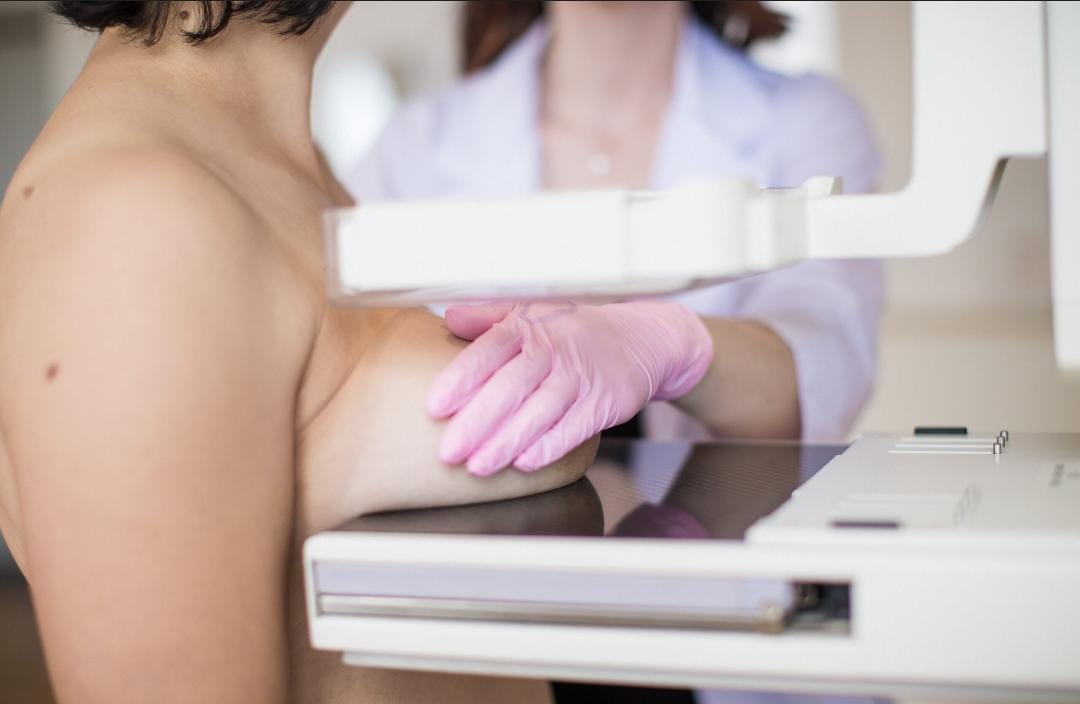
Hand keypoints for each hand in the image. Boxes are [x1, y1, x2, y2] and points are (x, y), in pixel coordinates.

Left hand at [427, 301, 712, 475]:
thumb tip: (450, 317)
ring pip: (540, 412)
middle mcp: (554, 350)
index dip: (461, 378)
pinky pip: (573, 428)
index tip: (434, 405)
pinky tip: (524, 463)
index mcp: (530, 328)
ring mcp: (580, 378)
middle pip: (511, 387)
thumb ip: (490, 318)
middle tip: (447, 451)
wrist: (639, 339)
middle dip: (477, 422)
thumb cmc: (575, 330)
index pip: (490, 350)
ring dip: (507, 441)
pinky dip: (550, 446)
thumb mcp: (533, 314)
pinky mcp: (603, 403)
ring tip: (477, 466)